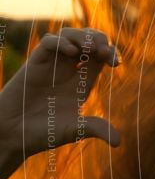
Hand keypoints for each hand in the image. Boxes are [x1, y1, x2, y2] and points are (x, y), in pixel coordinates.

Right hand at [0, 28, 120, 160]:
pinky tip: (71, 52)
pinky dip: (61, 42)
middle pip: (89, 41)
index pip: (102, 57)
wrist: (13, 134)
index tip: (116, 63)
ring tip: (90, 49)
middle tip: (104, 51)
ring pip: (69, 36)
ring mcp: (52, 65)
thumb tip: (118, 143)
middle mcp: (69, 70)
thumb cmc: (43, 133)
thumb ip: (96, 129)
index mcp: (83, 82)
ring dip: (82, 37)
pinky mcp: (35, 64)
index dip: (111, 54)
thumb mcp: (75, 130)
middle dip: (100, 40)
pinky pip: (48, 43)